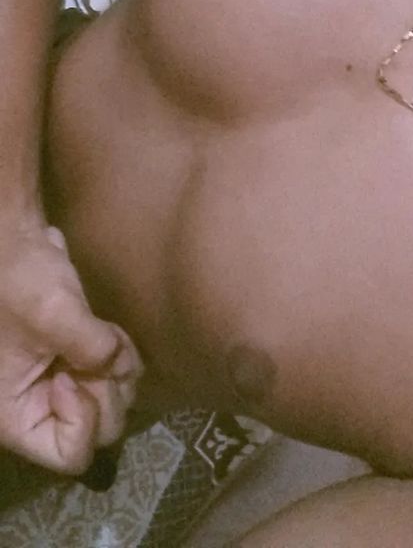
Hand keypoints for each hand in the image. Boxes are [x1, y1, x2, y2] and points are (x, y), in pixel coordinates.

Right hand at [0, 220, 142, 474]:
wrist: (8, 237)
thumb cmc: (17, 277)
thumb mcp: (56, 315)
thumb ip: (96, 349)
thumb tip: (123, 366)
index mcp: (13, 414)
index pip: (70, 455)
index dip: (85, 417)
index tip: (71, 374)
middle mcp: (32, 406)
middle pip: (98, 430)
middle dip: (108, 390)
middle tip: (99, 352)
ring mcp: (52, 382)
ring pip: (109, 400)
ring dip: (117, 370)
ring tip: (104, 336)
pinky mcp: (68, 357)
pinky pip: (108, 373)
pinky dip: (116, 356)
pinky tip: (107, 331)